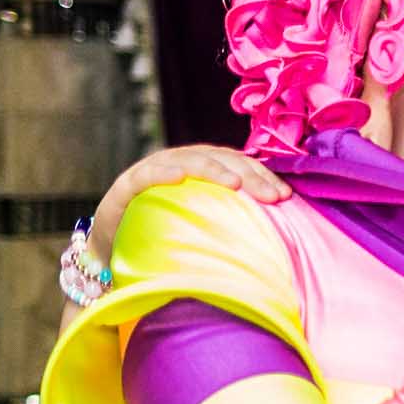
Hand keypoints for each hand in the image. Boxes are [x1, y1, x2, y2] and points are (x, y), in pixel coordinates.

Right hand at [94, 145, 286, 254]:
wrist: (117, 244)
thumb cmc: (168, 233)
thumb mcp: (206, 223)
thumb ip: (235, 218)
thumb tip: (281, 228)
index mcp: (205, 169)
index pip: (240, 164)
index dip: (263, 175)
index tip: (286, 195)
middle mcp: (182, 162)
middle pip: (221, 159)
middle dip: (249, 175)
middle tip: (272, 195)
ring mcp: (155, 169)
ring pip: (188, 160)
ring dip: (212, 169)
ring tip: (234, 183)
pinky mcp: (128, 184)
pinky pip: (146, 175)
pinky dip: (162, 173)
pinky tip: (177, 176)